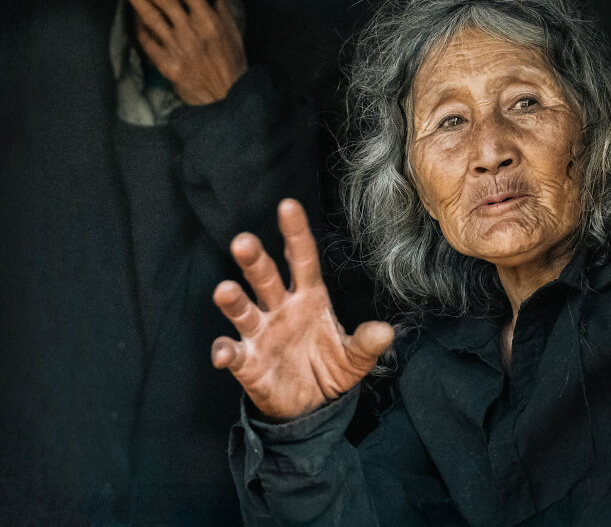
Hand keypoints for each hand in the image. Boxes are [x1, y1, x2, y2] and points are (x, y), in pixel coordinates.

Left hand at [122, 0, 247, 104]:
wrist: (227, 96)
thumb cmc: (232, 62)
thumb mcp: (232, 31)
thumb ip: (222, 5)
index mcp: (209, 21)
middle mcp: (191, 32)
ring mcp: (176, 48)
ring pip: (151, 18)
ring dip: (136, 0)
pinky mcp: (167, 64)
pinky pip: (148, 42)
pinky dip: (141, 29)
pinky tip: (135, 19)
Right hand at [211, 199, 393, 420]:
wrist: (311, 407)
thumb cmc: (330, 368)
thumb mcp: (355, 357)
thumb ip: (366, 344)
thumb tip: (386, 331)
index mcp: (309, 297)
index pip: (302, 259)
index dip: (295, 233)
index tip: (288, 206)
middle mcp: (281, 308)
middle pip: (266, 278)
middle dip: (254, 260)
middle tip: (243, 241)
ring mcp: (261, 333)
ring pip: (244, 310)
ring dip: (233, 300)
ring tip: (225, 291)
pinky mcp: (248, 362)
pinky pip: (234, 353)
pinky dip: (225, 352)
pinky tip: (224, 353)